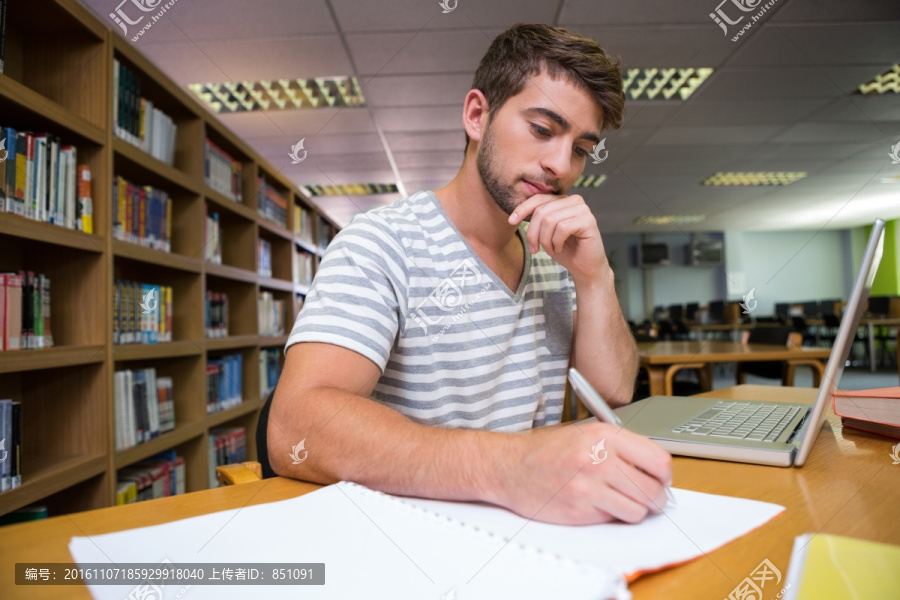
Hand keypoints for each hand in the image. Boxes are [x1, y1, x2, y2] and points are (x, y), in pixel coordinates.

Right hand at [496, 422, 671, 524]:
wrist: (509, 466)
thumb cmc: (546, 450)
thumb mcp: (585, 434)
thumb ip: (620, 448)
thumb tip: (654, 470)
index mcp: (605, 435)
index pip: (659, 460)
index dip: (664, 475)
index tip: (660, 480)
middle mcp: (600, 459)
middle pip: (653, 490)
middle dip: (654, 498)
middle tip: (645, 497)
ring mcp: (589, 486)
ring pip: (638, 510)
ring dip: (632, 510)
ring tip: (616, 500)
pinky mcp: (580, 510)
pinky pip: (613, 519)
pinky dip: (609, 515)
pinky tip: (593, 503)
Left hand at [508, 192, 607, 284]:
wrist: (585, 268)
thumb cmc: (565, 250)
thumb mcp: (546, 233)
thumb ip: (537, 219)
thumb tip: (516, 213)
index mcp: (563, 200)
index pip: (539, 199)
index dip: (522, 209)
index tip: (511, 221)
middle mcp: (574, 200)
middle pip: (542, 212)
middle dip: (534, 233)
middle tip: (535, 249)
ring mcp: (583, 209)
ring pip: (550, 220)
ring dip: (545, 240)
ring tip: (550, 250)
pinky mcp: (589, 221)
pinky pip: (562, 228)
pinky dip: (556, 242)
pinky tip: (559, 249)